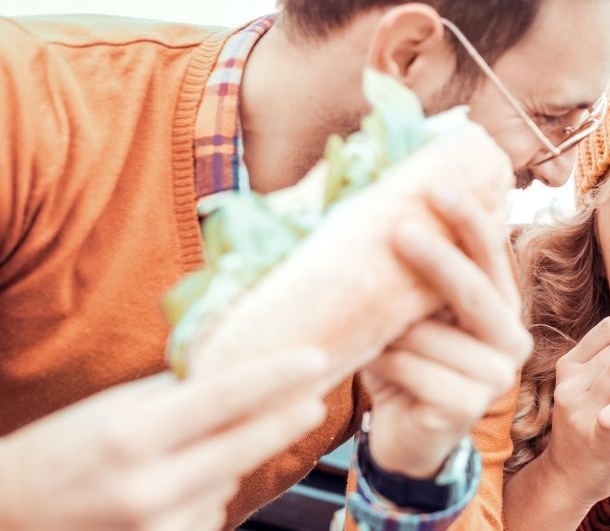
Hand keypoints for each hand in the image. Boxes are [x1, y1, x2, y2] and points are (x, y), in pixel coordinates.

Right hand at [0, 349, 328, 530]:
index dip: (275, 376)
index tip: (315, 359)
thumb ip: (173, 394)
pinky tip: (170, 492)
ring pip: (229, 483)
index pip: (223, 397)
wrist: (9, 519)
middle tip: (312, 401)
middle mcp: (149, 486)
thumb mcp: (109, 410)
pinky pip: (212, 514)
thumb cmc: (59, 452)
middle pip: (244, 447)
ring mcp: (157, 526)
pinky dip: (205, 497)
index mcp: (131, 436)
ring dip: (226, 465)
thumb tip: (237, 369)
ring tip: (181, 458)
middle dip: (284, 421)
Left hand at [362, 189, 531, 477]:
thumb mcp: (416, 317)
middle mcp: (510, 340)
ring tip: (371, 336)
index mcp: (502, 307)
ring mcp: (495, 377)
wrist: (406, 437)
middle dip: (436, 258)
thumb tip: (384, 213)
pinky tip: (375, 365)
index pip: (491, 256)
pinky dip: (386, 364)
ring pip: (430, 335)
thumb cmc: (410, 364)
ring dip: (391, 332)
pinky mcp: (468, 408)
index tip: (439, 186)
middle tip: (398, 229)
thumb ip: (419, 281)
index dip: (469, 220)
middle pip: (474, 291)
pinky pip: (415, 370)